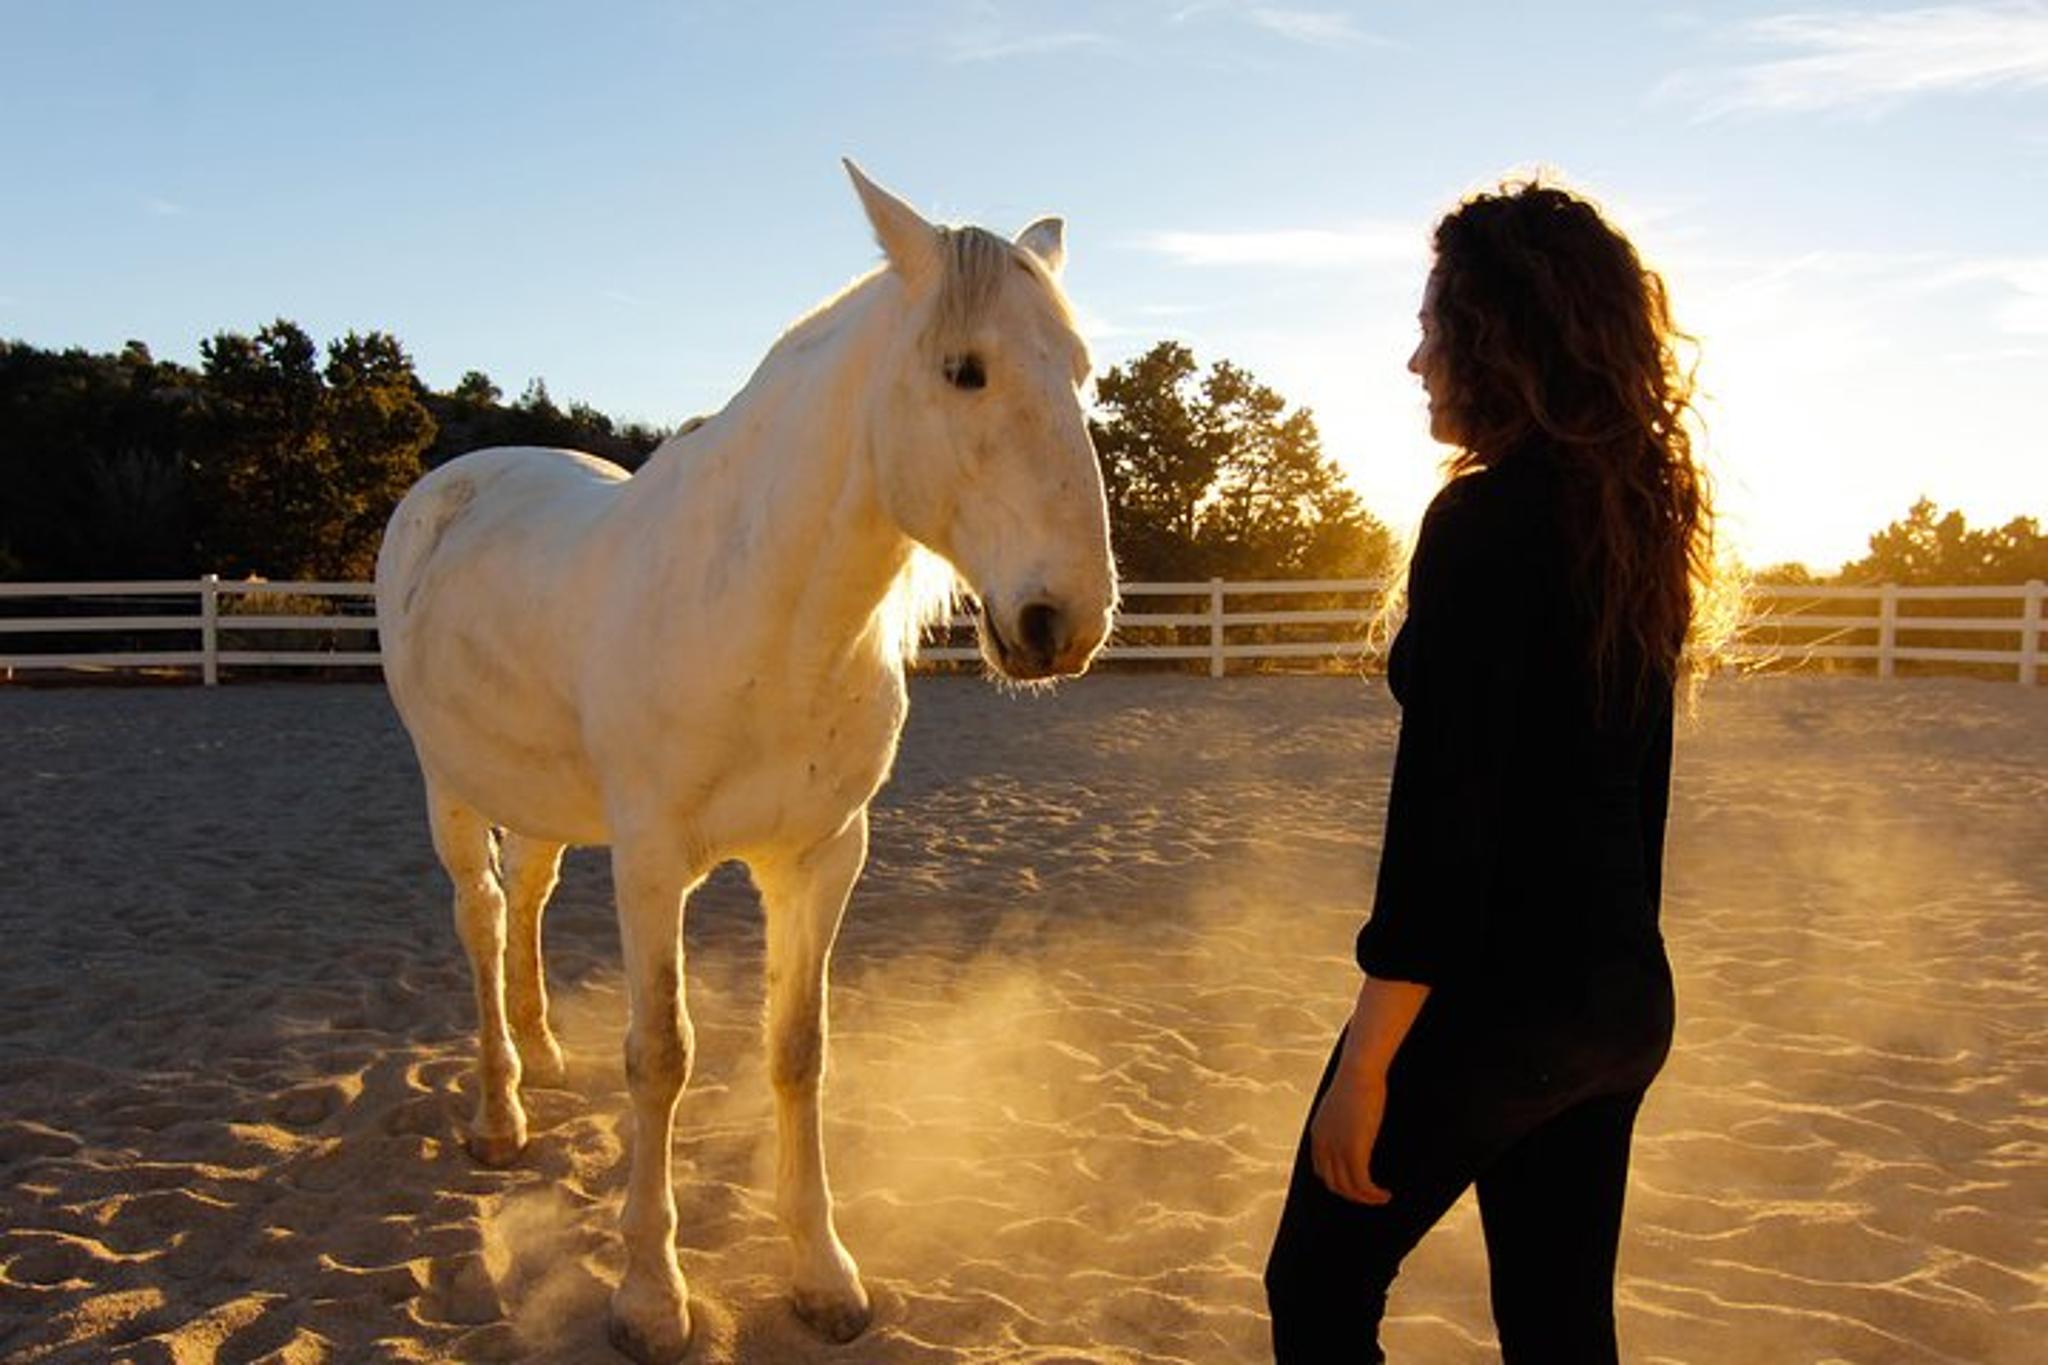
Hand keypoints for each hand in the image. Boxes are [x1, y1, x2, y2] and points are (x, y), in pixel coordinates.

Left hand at [1309, 1064, 1392, 1205]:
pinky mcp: (1353, 1151)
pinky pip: (1362, 1184)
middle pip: (1333, 1183)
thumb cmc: (1358, 1080)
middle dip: (1352, 1194)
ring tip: (1382, 1197)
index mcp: (1318, 1133)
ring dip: (1366, 1198)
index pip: (1322, 1170)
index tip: (1357, 1185)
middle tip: (1371, 1196)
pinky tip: (1385, 1193)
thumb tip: (1356, 1124)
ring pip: (1348, 1188)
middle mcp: (1323, 1145)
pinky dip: (1373, 1194)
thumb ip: (1345, 1118)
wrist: (1359, 1072)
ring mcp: (1337, 1149)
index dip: (1338, 1182)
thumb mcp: (1344, 1103)